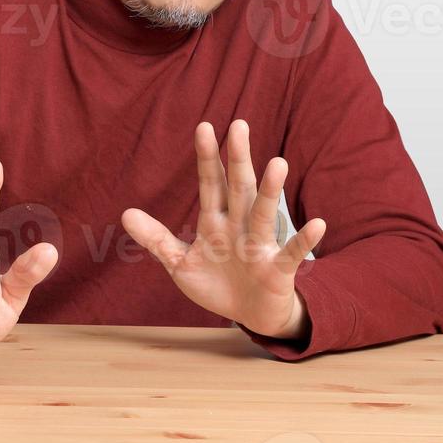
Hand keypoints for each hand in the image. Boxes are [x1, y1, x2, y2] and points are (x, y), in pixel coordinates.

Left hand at [122, 119, 324, 339]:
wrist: (250, 317)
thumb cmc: (217, 284)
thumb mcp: (180, 263)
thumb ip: (156, 239)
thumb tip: (125, 214)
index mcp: (215, 223)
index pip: (210, 184)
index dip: (207, 158)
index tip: (204, 127)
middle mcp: (239, 227)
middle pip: (238, 188)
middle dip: (238, 159)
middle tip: (239, 125)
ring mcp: (260, 247)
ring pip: (264, 214)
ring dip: (270, 191)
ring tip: (277, 163)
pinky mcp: (278, 269)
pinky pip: (293, 253)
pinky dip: (304, 240)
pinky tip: (318, 224)